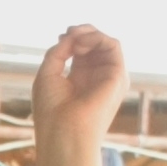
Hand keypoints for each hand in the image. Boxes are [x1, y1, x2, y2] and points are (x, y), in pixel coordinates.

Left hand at [29, 22, 130, 165]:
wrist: (64, 133)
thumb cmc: (52, 111)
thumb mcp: (48, 73)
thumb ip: (59, 51)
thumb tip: (70, 35)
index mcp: (79, 79)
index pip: (81, 50)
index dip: (71, 38)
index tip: (59, 38)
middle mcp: (96, 77)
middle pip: (95, 43)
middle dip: (81, 32)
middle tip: (67, 32)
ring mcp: (108, 77)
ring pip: (106, 42)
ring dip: (89, 33)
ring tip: (74, 38)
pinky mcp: (118, 76)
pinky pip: (113, 45)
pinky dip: (97, 38)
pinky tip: (81, 44)